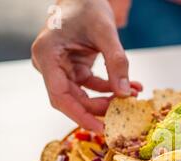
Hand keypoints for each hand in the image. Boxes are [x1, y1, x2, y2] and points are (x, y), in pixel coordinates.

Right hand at [32, 0, 140, 132]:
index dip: (79, 115)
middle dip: (99, 108)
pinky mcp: (74, 69)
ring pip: (83, 96)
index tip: (100, 128)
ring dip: (108, 100)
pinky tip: (131, 88)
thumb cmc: (88, 6)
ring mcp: (61, 69)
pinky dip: (110, 89)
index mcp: (47, 55)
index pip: (59, 96)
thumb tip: (125, 94)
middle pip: (72, 100)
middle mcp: (50, 65)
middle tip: (124, 113)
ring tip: (133, 97)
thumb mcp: (105, 32)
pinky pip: (92, 87)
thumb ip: (116, 63)